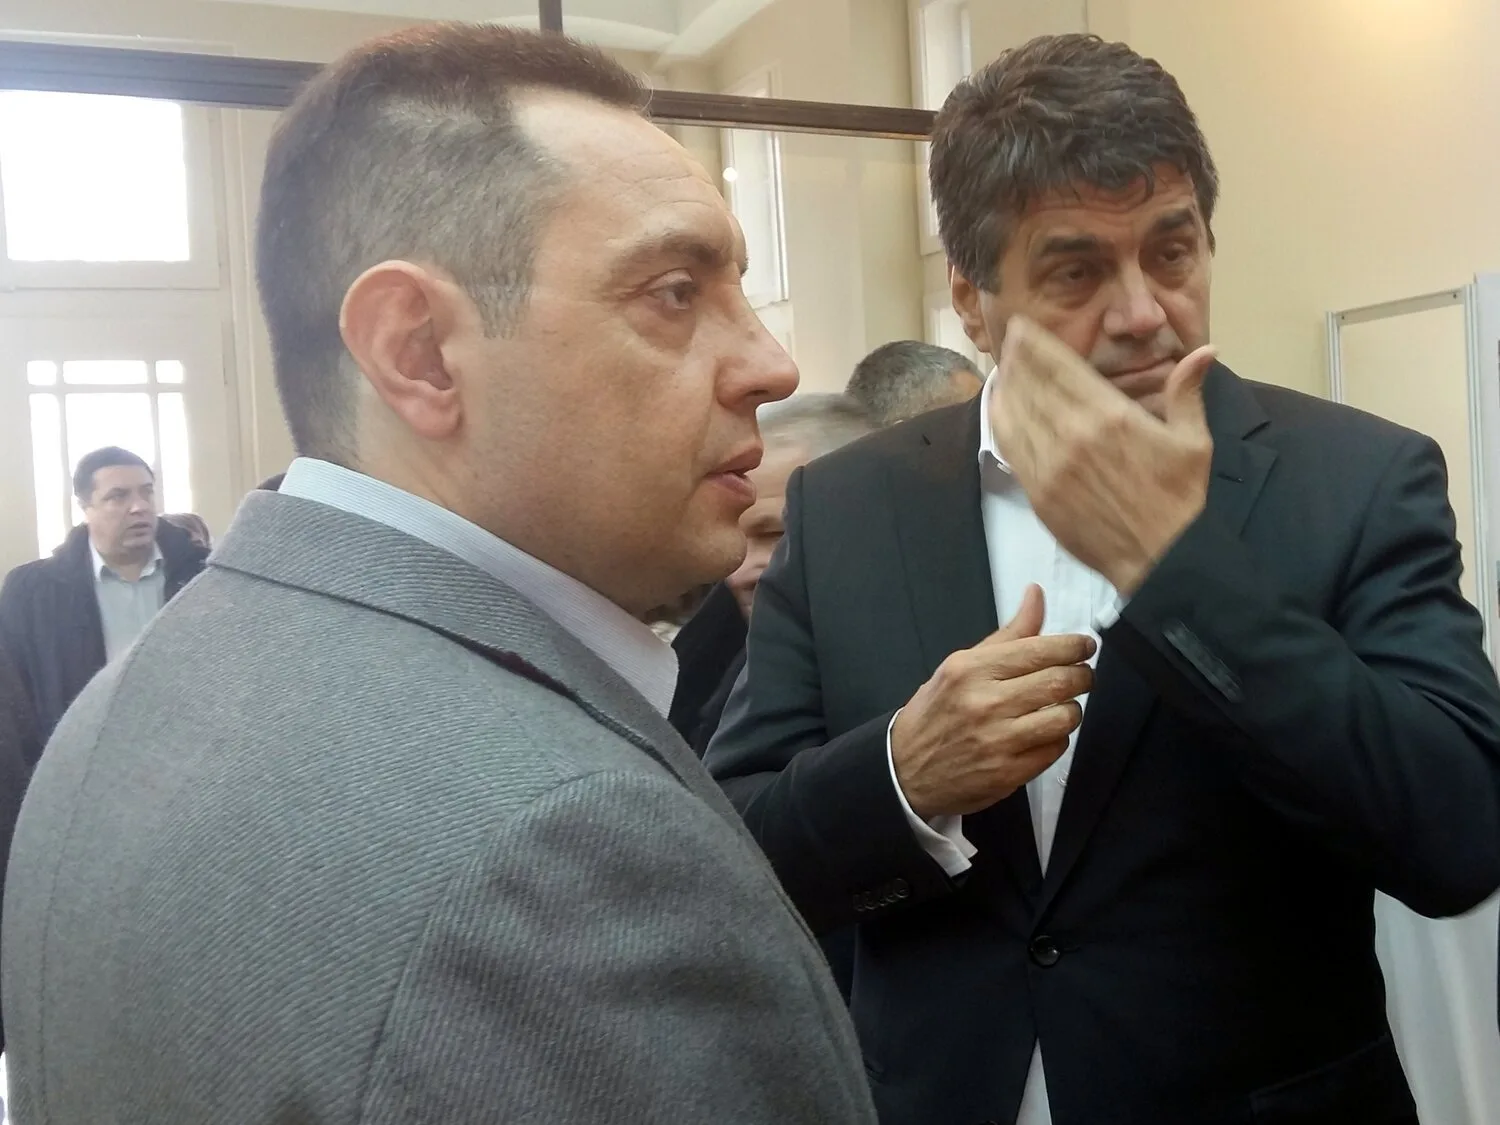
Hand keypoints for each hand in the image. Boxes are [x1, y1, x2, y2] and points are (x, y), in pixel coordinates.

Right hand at [891, 585, 1094, 819]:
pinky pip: (1055, 748)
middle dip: (1082, 675)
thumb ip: (1008, 634)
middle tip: (1082, 675)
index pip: (1040, 650)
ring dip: (1072, 709)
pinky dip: (1057, 737)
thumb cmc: (936, 712)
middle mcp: (985, 702)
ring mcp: (998, 741)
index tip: (1085, 646)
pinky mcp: (1008, 773)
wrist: (906, 769)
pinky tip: (1042, 732)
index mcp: (972, 669)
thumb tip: (1036, 594)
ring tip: (1061, 705)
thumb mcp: (961, 665)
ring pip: (1065, 717)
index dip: (1074, 646)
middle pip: (1060, 682)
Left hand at [992, 316, 1218, 594]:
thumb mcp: (1193, 441)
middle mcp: (1073, 435)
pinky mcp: (1037, 491)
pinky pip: (1009, 444)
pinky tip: (1001, 405)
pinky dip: (1001, 419)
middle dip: (1018, 357)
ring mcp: (1050, 465)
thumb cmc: (1180, 499)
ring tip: (1005, 367)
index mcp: (1111, 416)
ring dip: (1007, 384)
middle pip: (1031, 382)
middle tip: (1011, 340)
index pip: (1060, 366)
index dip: (1036, 343)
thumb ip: (1188, 391)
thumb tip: (1205, 349)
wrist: (1159, 558)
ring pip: (1015, 410)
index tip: (1024, 327)